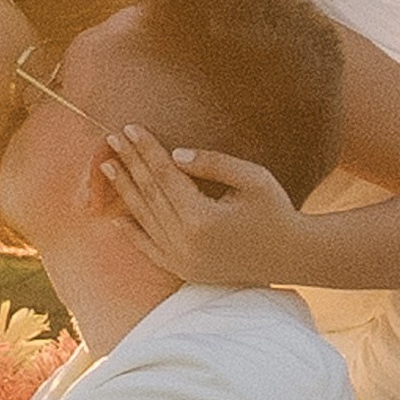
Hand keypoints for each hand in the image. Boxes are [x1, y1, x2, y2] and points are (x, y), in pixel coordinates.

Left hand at [93, 126, 310, 287]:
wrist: (291, 257)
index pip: (165, 175)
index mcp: (202, 218)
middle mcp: (186, 242)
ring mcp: (182, 260)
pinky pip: (150, 250)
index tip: (129, 128)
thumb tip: (174, 154)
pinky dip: (132, 233)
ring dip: (126, 192)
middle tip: (111, 139)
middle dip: (130, 164)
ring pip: (146, 219)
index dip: (146, 149)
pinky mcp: (184, 271)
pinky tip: (116, 216)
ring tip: (108, 167)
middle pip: (150, 194)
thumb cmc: (276, 211)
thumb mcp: (253, 179)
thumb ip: (214, 164)